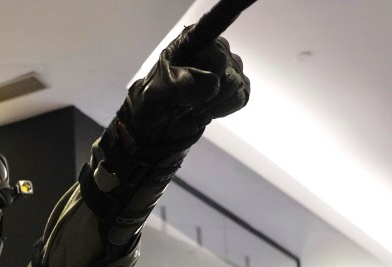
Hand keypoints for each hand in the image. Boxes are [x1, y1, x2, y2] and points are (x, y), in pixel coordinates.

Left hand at [118, 25, 249, 157]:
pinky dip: (222, 109)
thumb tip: (210, 83)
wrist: (155, 129)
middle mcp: (214, 48)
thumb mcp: (155, 95)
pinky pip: (241, 97)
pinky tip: (206, 108)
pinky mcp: (237, 85)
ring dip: (211, 104)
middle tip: (182, 101)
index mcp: (191, 40)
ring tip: (191, 106)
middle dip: (204, 93)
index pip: (216, 20)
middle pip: (225, 68)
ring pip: (234, 85)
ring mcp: (228, 66)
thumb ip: (179, 86)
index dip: (233, 5)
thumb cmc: (150, 106)